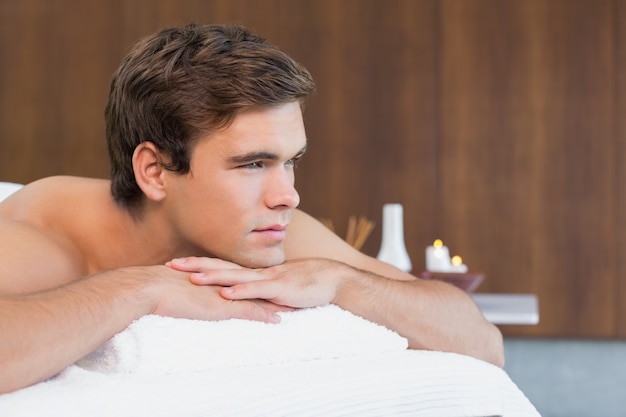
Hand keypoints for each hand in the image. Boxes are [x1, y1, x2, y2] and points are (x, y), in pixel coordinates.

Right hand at [139, 264, 285, 322]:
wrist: (151, 287)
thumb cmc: (158, 289)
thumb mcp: (177, 288)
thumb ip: (186, 290)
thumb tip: (186, 294)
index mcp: (213, 278)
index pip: (239, 280)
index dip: (256, 283)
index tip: (270, 285)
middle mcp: (222, 282)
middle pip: (254, 285)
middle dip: (273, 288)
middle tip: (292, 290)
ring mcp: (223, 293)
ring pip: (256, 297)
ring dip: (275, 302)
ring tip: (294, 305)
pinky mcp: (221, 306)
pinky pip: (247, 311)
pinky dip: (263, 315)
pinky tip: (277, 320)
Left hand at [168, 257, 348, 308]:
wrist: (333, 280)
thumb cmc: (307, 285)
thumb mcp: (279, 290)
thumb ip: (262, 293)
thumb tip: (244, 300)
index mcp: (256, 273)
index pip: (223, 266)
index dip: (201, 264)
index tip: (179, 263)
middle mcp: (258, 273)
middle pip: (222, 267)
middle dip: (196, 265)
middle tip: (171, 264)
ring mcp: (268, 279)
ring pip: (236, 276)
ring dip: (214, 276)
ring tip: (192, 277)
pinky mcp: (280, 289)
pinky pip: (257, 290)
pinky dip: (241, 291)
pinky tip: (226, 293)